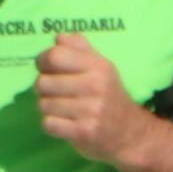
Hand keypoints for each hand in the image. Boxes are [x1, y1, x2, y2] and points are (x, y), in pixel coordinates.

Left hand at [34, 34, 147, 164]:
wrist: (130, 134)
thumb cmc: (109, 96)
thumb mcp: (101, 67)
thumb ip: (79, 48)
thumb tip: (58, 37)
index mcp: (98, 66)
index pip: (54, 56)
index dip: (43, 61)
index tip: (48, 68)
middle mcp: (95, 86)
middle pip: (42, 82)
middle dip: (44, 89)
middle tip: (57, 93)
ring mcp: (90, 110)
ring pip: (43, 104)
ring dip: (49, 108)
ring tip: (64, 109)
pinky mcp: (83, 132)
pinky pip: (48, 124)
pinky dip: (53, 125)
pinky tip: (66, 123)